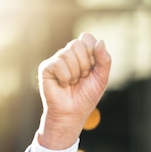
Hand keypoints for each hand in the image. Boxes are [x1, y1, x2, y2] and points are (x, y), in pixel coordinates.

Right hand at [37, 33, 111, 149]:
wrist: (73, 113)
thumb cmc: (86, 96)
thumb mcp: (101, 78)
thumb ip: (104, 60)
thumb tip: (100, 42)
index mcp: (82, 53)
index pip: (87, 38)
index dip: (92, 53)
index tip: (92, 69)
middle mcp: (68, 54)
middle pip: (78, 44)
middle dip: (85, 64)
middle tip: (82, 78)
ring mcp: (56, 60)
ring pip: (68, 54)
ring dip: (75, 73)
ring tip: (73, 83)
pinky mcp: (46, 68)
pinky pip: (58, 64)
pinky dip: (65, 78)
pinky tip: (63, 85)